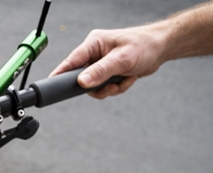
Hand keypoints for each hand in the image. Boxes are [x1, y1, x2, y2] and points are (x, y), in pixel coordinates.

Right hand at [49, 25, 167, 98]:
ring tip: (124, 81)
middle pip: (83, 78)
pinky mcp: (110, 72)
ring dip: (111, 88)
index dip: (61, 72)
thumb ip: (101, 71)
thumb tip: (82, 82)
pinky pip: (106, 87)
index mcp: (94, 44)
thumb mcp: (121, 59)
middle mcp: (95, 54)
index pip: (72, 60)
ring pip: (96, 86)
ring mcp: (102, 64)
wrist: (161, 48)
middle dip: (99, 86)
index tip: (50, 83)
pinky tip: (129, 78)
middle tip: (110, 86)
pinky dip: (118, 87)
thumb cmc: (143, 46)